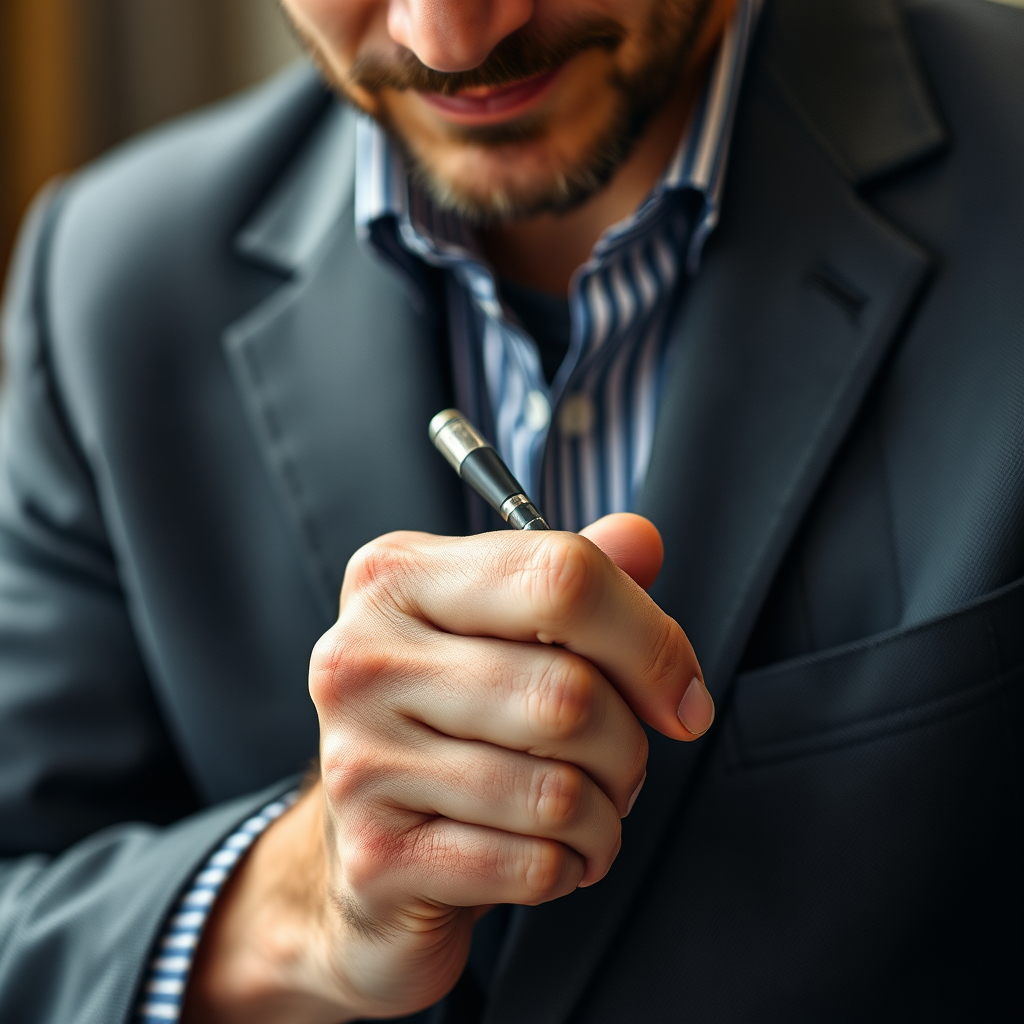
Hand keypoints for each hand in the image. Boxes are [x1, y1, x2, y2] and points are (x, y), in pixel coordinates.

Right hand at [182, 514, 710, 1023]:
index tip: (681, 695)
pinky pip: (532, 864)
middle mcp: (363, 657)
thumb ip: (573, 580)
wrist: (367, 842)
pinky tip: (546, 854)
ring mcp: (360, 758)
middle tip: (618, 764)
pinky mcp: (376, 855)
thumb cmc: (450, 722)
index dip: (650, 641)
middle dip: (628, 746)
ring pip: (558, 790)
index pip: (560, 578)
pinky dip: (569, 867)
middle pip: (569, 693)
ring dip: (604, 816)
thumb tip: (639, 540)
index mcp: (397, 578)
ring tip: (584, 812)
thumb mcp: (503, 630)